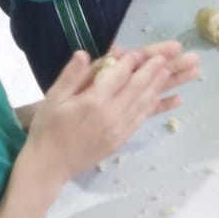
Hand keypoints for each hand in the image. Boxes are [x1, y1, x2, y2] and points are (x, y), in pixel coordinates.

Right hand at [21, 43, 196, 187]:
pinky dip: (157, 107)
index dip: (131, 62)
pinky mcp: (121, 139)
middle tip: (166, 57)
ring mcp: (119, 128)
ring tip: (170, 72)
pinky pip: (142, 119)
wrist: (49, 166)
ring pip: (144, 103)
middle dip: (152, 70)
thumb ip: (71, 75)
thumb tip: (84, 53)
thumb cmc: (48, 128)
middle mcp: (111, 114)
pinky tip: (170, 100)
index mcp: (93, 101)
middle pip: (137, 87)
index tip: (140, 51)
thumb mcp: (53, 98)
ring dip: (159, 86)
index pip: (118, 75)